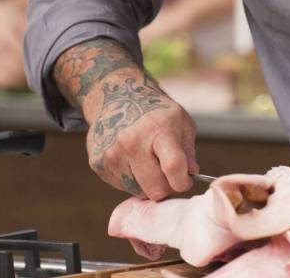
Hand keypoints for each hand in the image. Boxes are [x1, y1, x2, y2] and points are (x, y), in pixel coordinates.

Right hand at [84, 72, 198, 199]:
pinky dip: (131, 179)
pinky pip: (122, 186)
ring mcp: (112, 155)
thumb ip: (188, 150)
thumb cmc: (154, 111)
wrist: (116, 96)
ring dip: (147, 184)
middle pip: (155, 189)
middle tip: (168, 175)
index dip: (183, 182)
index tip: (186, 180)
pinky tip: (132, 160)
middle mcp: (131, 143)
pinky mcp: (98, 164)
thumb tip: (191, 173)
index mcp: (157, 130)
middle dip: (166, 187)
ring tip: (148, 161)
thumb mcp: (181, 121)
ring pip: (139, 192)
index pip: (173, 167)